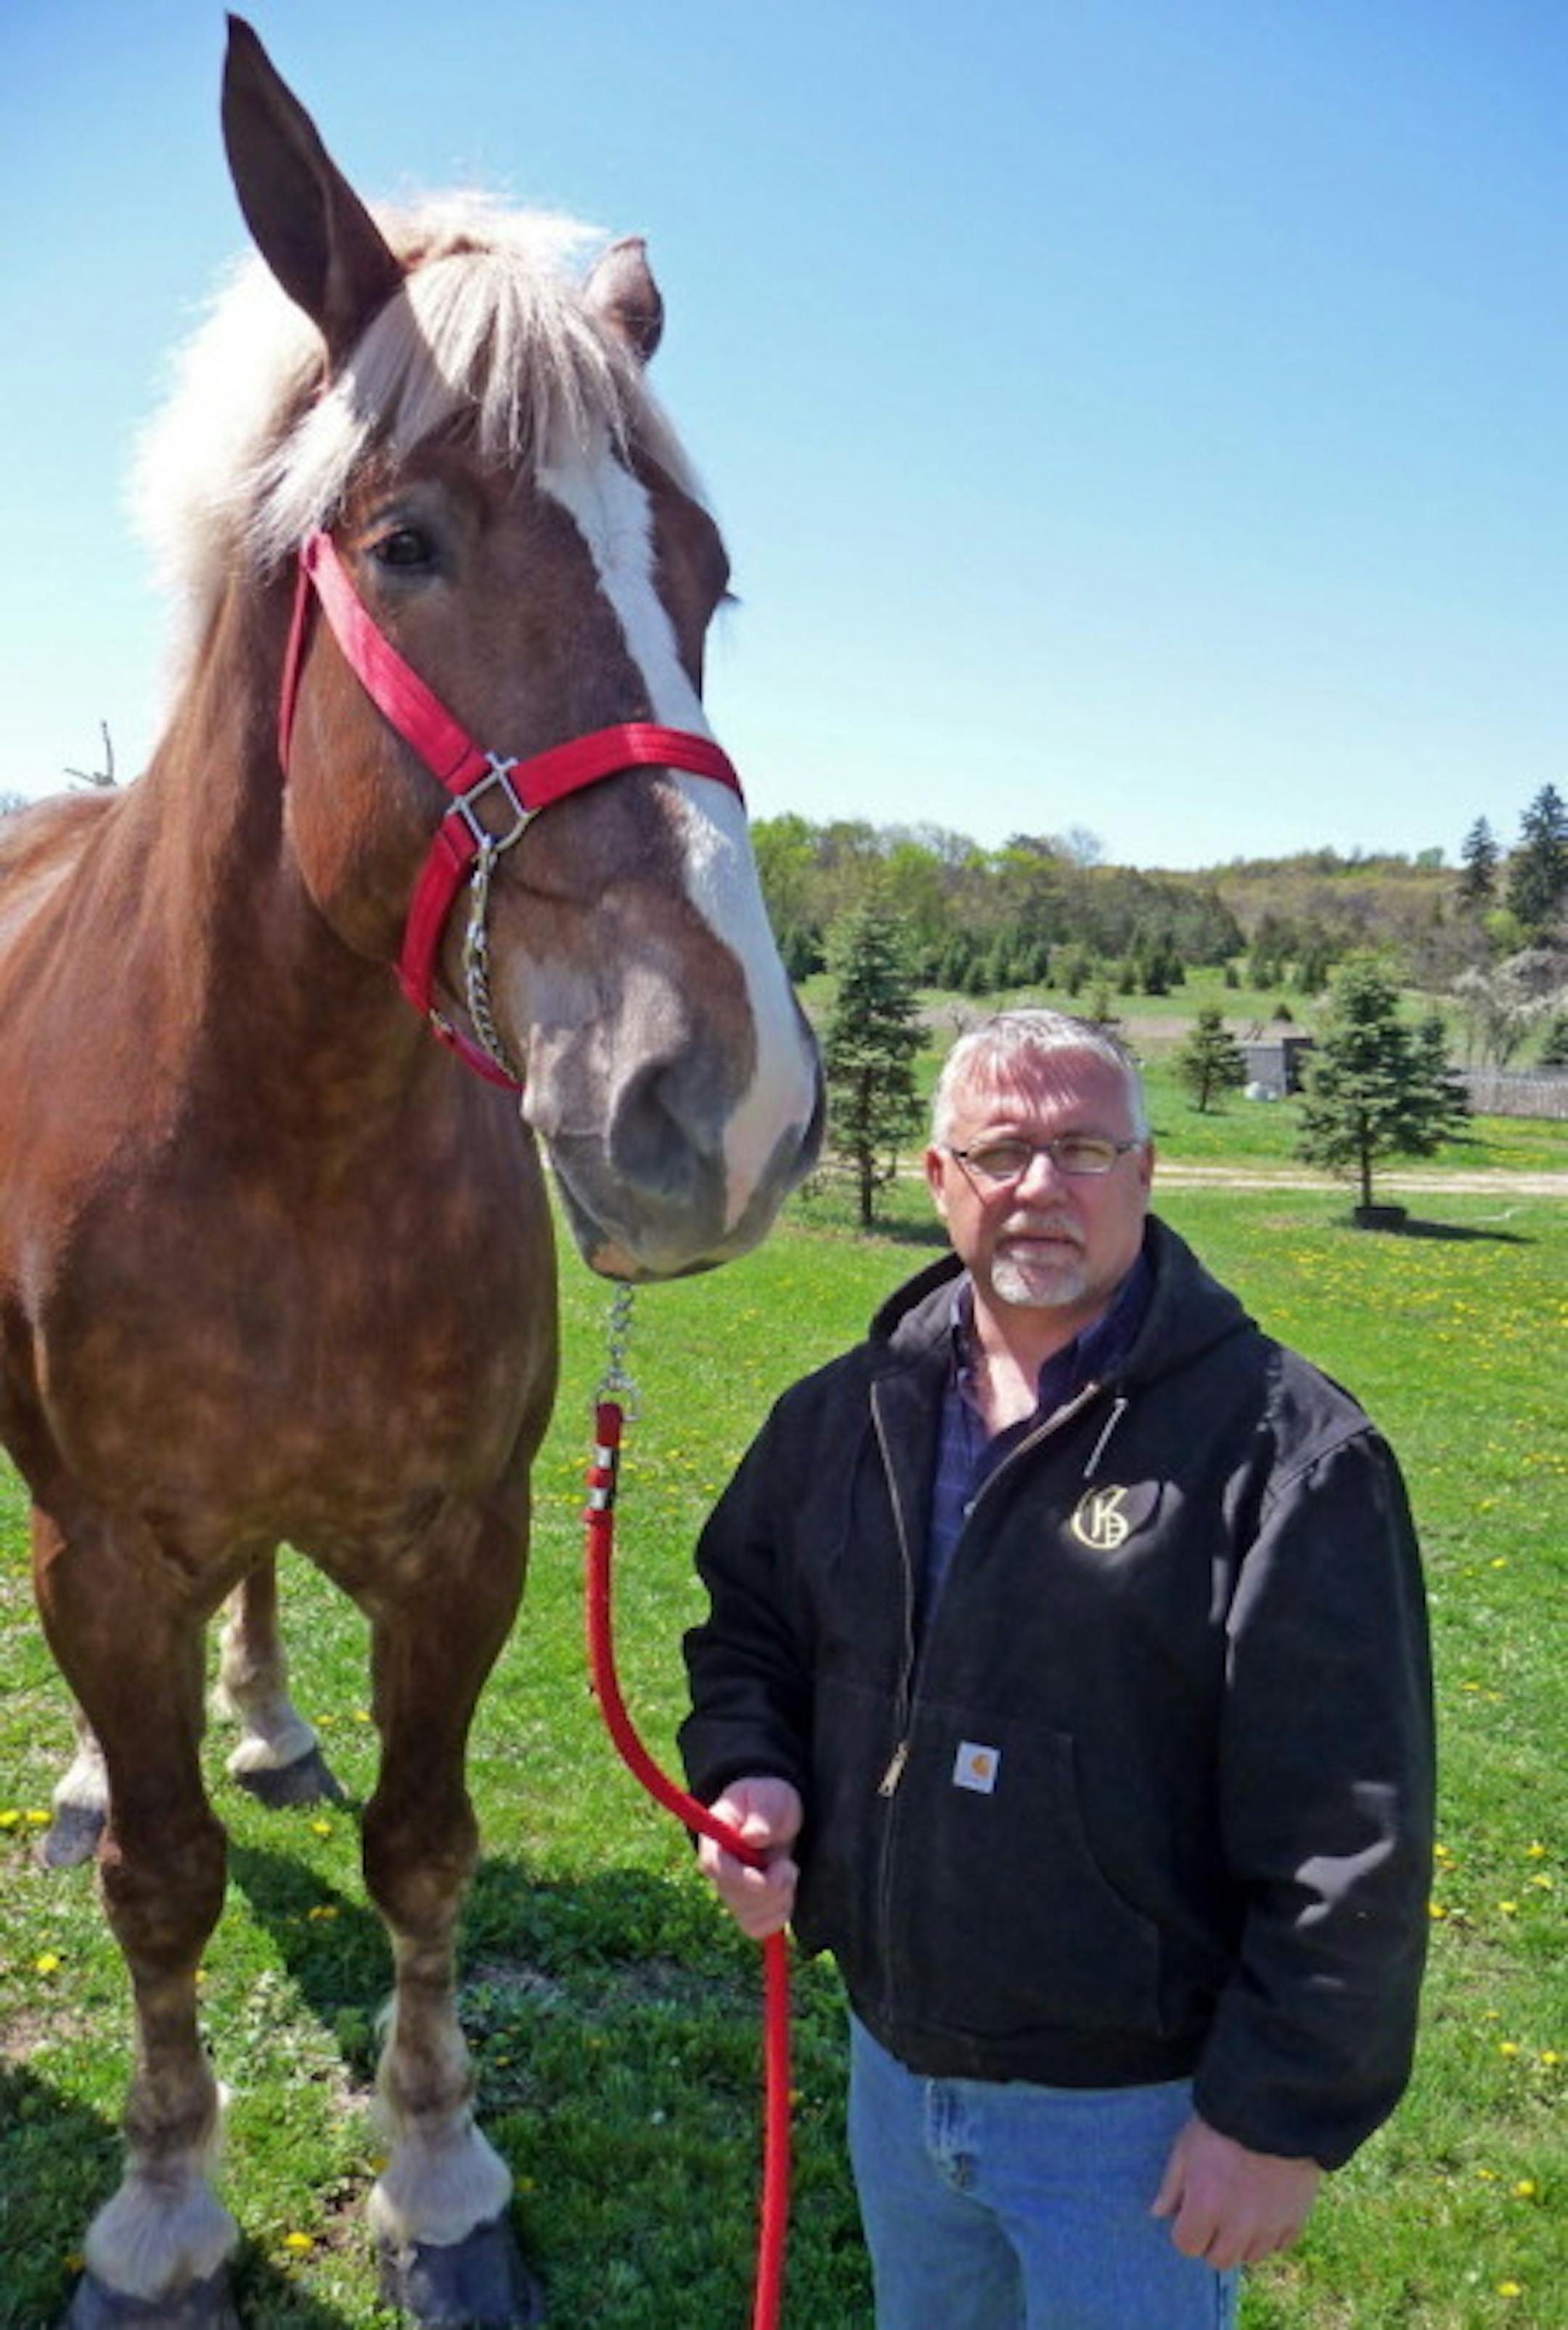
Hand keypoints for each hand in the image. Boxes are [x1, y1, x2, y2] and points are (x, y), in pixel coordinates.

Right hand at [696, 1776, 802, 1939]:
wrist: (777, 1814)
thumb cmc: (769, 1800)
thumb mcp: (769, 1797)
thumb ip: (762, 1815)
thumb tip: (753, 1837)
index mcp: (715, 1840)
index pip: (714, 1867)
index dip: (741, 1878)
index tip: (769, 1873)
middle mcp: (719, 1870)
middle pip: (735, 1899)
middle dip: (771, 1888)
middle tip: (788, 1865)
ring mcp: (732, 1892)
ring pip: (749, 1918)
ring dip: (779, 1901)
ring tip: (788, 1873)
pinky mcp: (748, 1908)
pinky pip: (759, 1928)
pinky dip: (779, 1915)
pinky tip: (786, 1891)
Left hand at [1152, 2114, 1322, 2270]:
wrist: (1275, 2108)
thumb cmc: (1223, 2123)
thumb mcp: (1186, 2146)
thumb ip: (1172, 2184)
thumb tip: (1159, 2213)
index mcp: (1206, 2206)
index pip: (1187, 2246)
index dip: (1185, 2230)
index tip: (1190, 2212)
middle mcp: (1238, 2225)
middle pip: (1219, 2259)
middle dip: (1212, 2240)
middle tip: (1215, 2213)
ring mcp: (1270, 2226)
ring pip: (1250, 2256)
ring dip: (1242, 2240)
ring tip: (1241, 2209)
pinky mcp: (1296, 2219)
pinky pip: (1280, 2245)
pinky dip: (1271, 2235)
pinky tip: (1266, 2209)